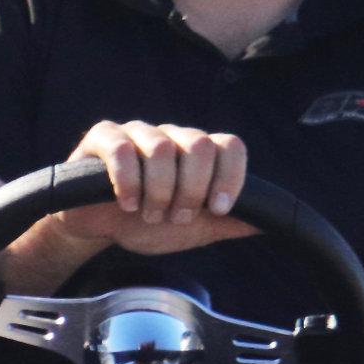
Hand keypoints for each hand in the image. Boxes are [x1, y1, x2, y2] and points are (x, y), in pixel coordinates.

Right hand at [50, 121, 253, 258]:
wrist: (97, 230)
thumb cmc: (144, 224)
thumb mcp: (193, 230)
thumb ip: (227, 224)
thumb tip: (265, 225)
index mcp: (196, 152)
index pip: (229, 145)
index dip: (230, 176)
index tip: (219, 208)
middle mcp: (171, 136)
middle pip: (199, 145)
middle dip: (192, 189)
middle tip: (178, 216)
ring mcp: (137, 133)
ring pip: (162, 150)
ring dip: (159, 192)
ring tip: (149, 214)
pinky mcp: (104, 138)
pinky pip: (122, 150)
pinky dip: (129, 182)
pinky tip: (128, 204)